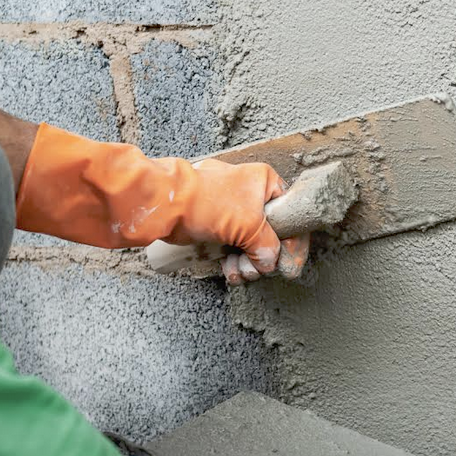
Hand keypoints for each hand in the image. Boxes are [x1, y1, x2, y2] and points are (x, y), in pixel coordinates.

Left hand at [15, 125, 309, 281]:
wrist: (163, 206)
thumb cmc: (206, 203)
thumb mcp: (249, 224)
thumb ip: (268, 245)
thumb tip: (271, 262)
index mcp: (264, 182)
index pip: (291, 215)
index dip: (293, 244)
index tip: (289, 267)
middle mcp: (250, 193)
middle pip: (270, 235)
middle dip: (262, 259)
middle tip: (254, 271)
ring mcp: (231, 210)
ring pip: (251, 245)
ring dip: (247, 264)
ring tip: (237, 272)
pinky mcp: (215, 224)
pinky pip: (233, 248)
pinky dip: (232, 262)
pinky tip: (228, 271)